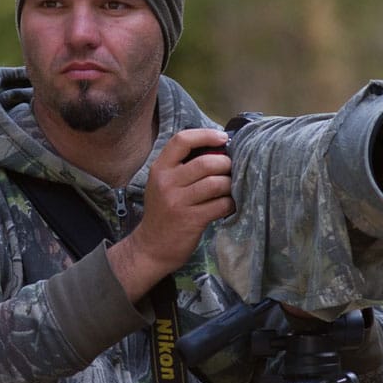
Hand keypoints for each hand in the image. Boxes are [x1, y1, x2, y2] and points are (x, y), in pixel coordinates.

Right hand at [107, 128, 235, 301]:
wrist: (151, 247)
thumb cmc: (163, 212)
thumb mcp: (162, 184)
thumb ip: (182, 167)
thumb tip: (218, 150)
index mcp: (160, 169)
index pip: (181, 140)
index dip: (205, 135)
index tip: (222, 138)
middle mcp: (166, 182)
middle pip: (206, 163)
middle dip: (226, 164)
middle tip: (231, 170)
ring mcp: (178, 202)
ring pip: (216, 183)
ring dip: (231, 184)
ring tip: (230, 188)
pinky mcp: (191, 220)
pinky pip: (221, 205)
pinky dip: (230, 203)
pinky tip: (228, 205)